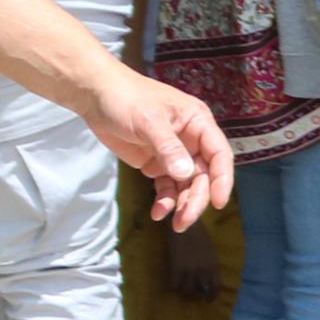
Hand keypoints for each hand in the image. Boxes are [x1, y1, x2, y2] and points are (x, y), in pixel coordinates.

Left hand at [86, 71, 234, 231]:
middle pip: (203, 176)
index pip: (219, 154)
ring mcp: (174, 154)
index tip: (219, 203)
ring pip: (187, 185)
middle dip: (197, 199)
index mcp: (198, 123)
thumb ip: (168, 147)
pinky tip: (157, 213)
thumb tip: (185, 174)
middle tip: (185, 220)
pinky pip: (167, 187)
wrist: (96, 96)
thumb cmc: (127, 99)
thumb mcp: (148, 121)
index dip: (222, 179)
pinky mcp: (156, 164)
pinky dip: (165, 201)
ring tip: (175, 224)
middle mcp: (191, 140)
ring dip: (183, 204)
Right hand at [161, 217, 223, 299]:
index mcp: (214, 265)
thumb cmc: (199, 234)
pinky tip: (171, 284)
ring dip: (183, 293)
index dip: (211, 296)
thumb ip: (209, 264)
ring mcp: (189, 269)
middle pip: (199, 292)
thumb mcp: (210, 250)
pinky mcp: (176, 267)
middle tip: (192, 296)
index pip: (215, 287)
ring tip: (181, 290)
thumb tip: (207, 277)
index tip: (208, 301)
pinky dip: (171, 286)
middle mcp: (203, 270)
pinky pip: (173, 284)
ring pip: (186, 291)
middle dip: (196, 296)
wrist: (185, 224)